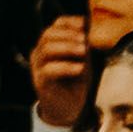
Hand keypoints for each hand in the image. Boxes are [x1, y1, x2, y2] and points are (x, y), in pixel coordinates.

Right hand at [30, 13, 94, 130]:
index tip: (85, 24)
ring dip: (67, 47)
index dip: (69, 22)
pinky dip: (66, 67)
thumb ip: (84, 46)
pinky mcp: (41, 82)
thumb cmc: (75, 82)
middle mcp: (40, 53)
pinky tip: (80, 68)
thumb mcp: (82, 60)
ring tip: (84, 51)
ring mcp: (38, 67)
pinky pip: (49, 70)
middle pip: (47, 34)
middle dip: (68, 34)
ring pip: (46, 49)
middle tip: (84, 39)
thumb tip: (95, 30)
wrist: (67, 109)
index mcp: (49, 45)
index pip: (54, 26)